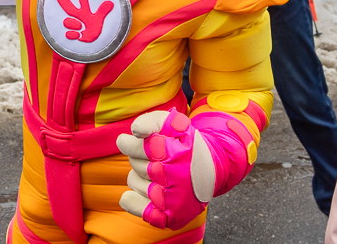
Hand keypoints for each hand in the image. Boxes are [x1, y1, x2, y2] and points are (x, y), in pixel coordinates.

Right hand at [57, 0, 112, 41]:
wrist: (91, 41)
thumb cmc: (94, 28)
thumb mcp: (99, 19)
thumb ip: (103, 11)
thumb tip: (110, 3)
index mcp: (85, 12)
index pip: (83, 0)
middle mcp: (77, 17)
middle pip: (69, 8)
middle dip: (64, 1)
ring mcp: (74, 26)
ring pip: (67, 22)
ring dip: (73, 24)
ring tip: (80, 26)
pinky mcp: (72, 35)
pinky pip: (68, 33)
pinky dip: (73, 34)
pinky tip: (78, 35)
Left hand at [117, 109, 215, 229]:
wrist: (211, 170)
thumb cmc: (188, 145)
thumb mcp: (177, 124)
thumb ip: (153, 121)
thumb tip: (136, 130)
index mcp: (175, 154)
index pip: (138, 148)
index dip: (128, 143)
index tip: (124, 140)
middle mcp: (174, 178)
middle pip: (135, 164)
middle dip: (138, 156)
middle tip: (152, 156)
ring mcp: (172, 199)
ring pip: (134, 181)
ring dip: (139, 174)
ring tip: (156, 172)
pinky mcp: (170, 216)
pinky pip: (137, 207)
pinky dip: (132, 200)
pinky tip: (143, 190)